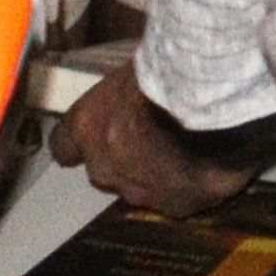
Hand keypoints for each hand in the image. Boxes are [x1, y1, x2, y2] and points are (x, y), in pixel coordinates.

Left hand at [63, 68, 258, 216]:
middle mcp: (103, 166)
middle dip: (125, 159)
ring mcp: (138, 191)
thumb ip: (127, 94)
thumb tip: (138, 89)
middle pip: (104, 170)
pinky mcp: (177, 205)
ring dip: (158, 175)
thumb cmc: (169, 71)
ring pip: (141, 188)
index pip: (63, 146)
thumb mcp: (135, 69)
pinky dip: (192, 186)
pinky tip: (212, 165)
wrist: (208, 102)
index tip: (98, 133)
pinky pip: (180, 198)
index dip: (83, 142)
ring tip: (190, 151)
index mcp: (85, 126)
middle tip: (156, 136)